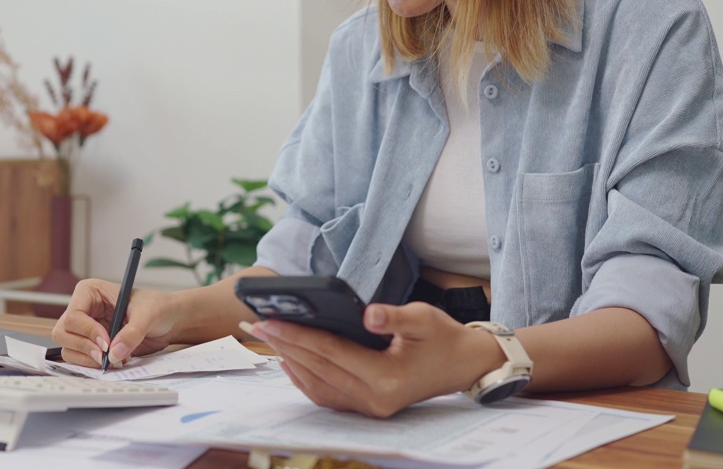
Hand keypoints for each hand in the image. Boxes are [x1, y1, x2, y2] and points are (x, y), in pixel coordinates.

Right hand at [51, 278, 176, 367]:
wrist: (167, 321)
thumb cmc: (157, 307)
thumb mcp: (147, 315)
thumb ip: (132, 333)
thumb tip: (115, 353)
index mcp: (89, 292)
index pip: (73, 315)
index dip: (87, 332)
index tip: (107, 343)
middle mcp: (83, 310)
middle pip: (63, 333)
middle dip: (84, 347)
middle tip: (106, 356)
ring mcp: (85, 329)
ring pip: (68, 348)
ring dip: (89, 359)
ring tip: (115, 359)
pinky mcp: (91, 345)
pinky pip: (79, 359)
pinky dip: (93, 365)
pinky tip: (114, 361)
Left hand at [243, 302, 501, 416]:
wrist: (463, 365)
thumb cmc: (444, 338)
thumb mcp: (424, 318)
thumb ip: (395, 316)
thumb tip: (367, 314)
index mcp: (387, 379)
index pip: (331, 353)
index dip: (299, 335)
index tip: (272, 320)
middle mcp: (374, 400)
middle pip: (318, 369)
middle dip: (286, 346)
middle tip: (258, 325)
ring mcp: (369, 408)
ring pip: (318, 386)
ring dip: (290, 361)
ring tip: (269, 338)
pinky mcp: (367, 407)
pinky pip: (327, 395)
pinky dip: (304, 378)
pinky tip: (290, 360)